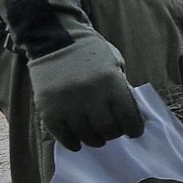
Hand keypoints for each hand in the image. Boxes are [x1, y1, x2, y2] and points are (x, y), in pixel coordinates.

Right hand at [26, 34, 144, 151]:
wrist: (54, 38)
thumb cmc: (90, 51)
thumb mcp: (115, 63)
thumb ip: (121, 87)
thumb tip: (129, 114)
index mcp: (112, 83)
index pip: (129, 117)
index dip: (134, 129)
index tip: (134, 132)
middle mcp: (91, 97)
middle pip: (108, 130)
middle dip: (114, 134)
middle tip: (113, 132)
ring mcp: (68, 105)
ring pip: (86, 136)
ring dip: (94, 140)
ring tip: (97, 137)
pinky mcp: (48, 110)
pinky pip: (62, 136)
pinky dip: (72, 143)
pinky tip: (78, 143)